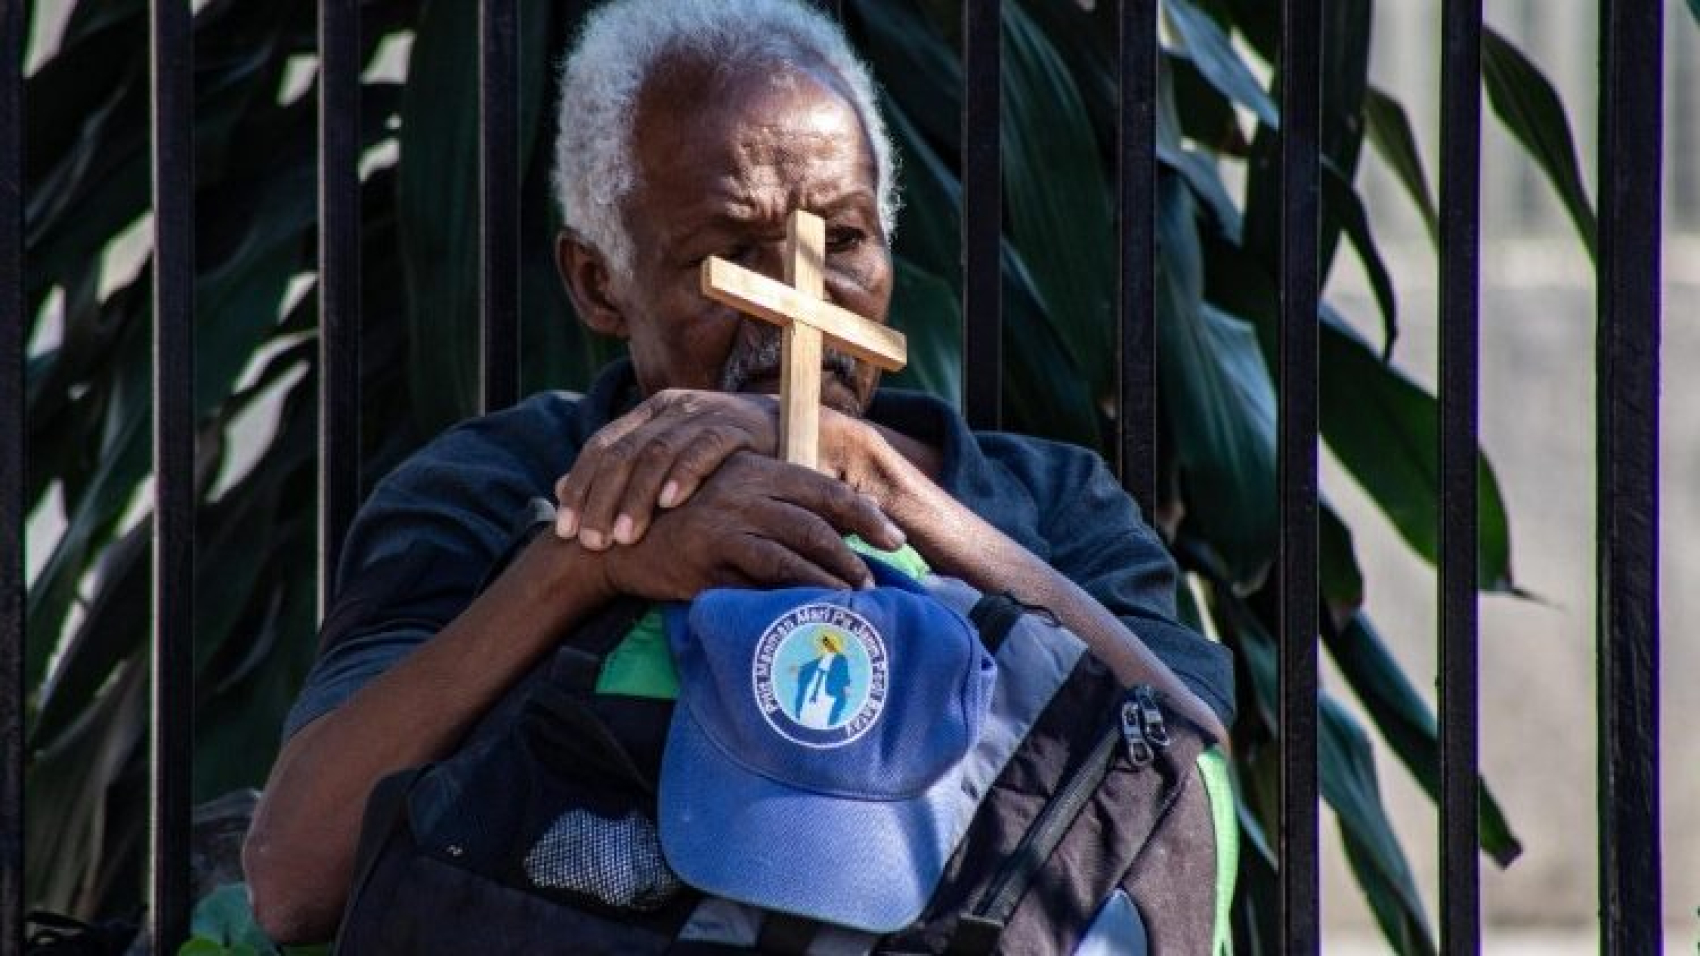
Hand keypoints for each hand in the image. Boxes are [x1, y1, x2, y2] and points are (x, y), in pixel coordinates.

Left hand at [555, 389, 778, 548]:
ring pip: (657, 452)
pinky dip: (684, 475)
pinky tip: (669, 503)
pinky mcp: (736, 427)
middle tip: (591, 542)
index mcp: (649, 412)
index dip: (579, 487)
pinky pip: (704, 449)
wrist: (791, 431)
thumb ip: (620, 474)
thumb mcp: (668, 463)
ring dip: (636, 497)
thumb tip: (554, 491)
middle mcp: (671, 408)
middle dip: (601, 500)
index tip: (564, 531)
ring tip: (624, 536)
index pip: (601, 446)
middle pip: (623, 452)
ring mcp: (704, 414)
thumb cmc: (723, 459)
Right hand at [595, 451, 905, 600]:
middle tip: (881, 578)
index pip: (821, 487)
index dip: (862, 512)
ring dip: (835, 571)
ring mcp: (728, 518)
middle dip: (857, 548)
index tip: (892, 537)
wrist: (616, 541)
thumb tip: (835, 523)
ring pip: (799, 542)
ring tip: (858, 597)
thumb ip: (775, 507)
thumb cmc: (682, 526)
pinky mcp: (712, 551)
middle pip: (818, 515)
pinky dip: (801, 586)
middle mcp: (745, 487)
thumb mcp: (729, 504)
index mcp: (754, 469)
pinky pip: (768, 569)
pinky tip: (820, 603)